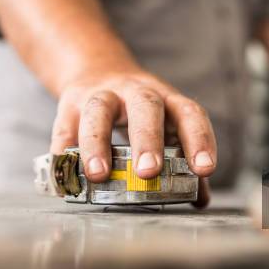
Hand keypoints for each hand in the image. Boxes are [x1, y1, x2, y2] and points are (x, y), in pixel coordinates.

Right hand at [49, 69, 216, 206]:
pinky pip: (65, 127)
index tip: (204, 169)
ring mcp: (101, 94)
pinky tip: (68, 177)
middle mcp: (136, 92)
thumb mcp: (165, 124)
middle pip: (145, 107)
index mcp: (167, 100)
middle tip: (148, 172)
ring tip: (99, 175)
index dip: (199, 139)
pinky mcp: (70, 103)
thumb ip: (182, 159)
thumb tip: (200, 199)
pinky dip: (65, 153)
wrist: (98, 70)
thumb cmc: (140, 110)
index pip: (190, 114)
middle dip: (147, 139)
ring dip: (98, 143)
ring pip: (99, 111)